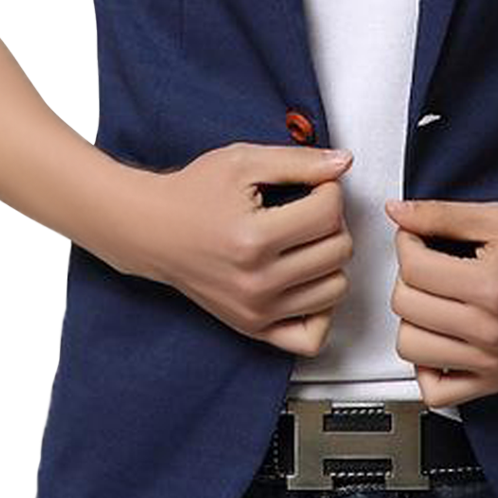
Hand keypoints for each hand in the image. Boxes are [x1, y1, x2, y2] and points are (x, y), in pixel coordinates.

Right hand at [144, 143, 355, 357]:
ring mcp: (256, 311)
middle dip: (332, 222)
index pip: (328, 215)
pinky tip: (306, 280)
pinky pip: (313, 336)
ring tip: (305, 240)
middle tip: (309, 209)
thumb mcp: (243, 161)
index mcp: (253, 239)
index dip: (329, 190)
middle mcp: (256, 282)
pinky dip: (321, 310)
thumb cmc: (194, 193)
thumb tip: (344, 163)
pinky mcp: (253, 328)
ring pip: (336, 289)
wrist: (153, 230)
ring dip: (330, 260)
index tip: (314, 185)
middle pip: (338, 251)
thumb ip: (299, 161)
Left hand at [383, 196, 497, 406]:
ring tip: (434, 300)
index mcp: (490, 286)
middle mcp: (489, 330)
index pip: (414, 268)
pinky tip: (439, 339)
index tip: (417, 238)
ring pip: (410, 347)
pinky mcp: (492, 382)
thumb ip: (440, 215)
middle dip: (408, 276)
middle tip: (428, 263)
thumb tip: (396, 213)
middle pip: (406, 305)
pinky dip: (425, 368)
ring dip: (413, 319)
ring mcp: (490, 362)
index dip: (407, 243)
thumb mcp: (496, 218)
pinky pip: (435, 392)